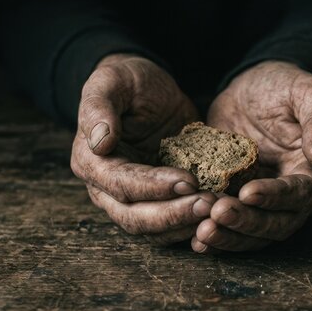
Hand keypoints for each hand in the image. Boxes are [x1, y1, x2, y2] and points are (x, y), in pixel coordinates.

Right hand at [70, 54, 216, 244]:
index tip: (188, 181)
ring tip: (219, 211)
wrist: (148, 90)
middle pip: (136, 218)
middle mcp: (106, 189)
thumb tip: (100, 141)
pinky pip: (173, 224)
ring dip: (185, 225)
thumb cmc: (127, 81)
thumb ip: (99, 107)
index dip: (154, 187)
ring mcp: (133, 200)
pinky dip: (194, 224)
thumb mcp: (112, 81)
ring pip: (155, 229)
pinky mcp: (158, 201)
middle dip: (173, 215)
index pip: (121, 185)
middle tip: (209, 205)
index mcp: (91, 162)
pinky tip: (220, 214)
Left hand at [193, 61, 311, 252]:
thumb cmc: (284, 85)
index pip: (300, 193)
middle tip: (216, 215)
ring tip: (202, 233)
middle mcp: (295, 195)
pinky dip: (216, 236)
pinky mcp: (238, 201)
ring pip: (253, 234)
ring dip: (229, 237)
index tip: (248, 192)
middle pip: (276, 224)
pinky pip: (231, 227)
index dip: (275, 196)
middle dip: (247, 223)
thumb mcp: (308, 91)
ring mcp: (265, 202)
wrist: (251, 88)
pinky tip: (194, 239)